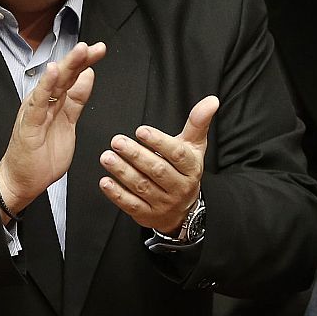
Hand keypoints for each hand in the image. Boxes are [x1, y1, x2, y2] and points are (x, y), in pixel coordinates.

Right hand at [0, 42, 106, 216]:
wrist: (24, 180)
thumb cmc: (43, 153)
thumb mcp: (69, 122)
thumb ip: (77, 99)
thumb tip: (88, 74)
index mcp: (55, 102)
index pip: (72, 77)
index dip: (85, 63)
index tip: (100, 50)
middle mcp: (44, 102)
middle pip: (64, 76)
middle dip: (79, 60)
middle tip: (95, 47)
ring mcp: (35, 112)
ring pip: (52, 84)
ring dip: (65, 66)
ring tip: (79, 51)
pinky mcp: (28, 124)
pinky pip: (38, 102)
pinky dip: (45, 86)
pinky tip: (52, 73)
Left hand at [98, 95, 217, 233]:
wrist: (184, 210)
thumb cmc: (184, 170)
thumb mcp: (194, 146)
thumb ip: (198, 122)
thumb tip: (211, 100)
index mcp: (191, 168)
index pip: (176, 154)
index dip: (159, 142)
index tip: (141, 131)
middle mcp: (180, 186)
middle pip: (158, 170)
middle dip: (136, 155)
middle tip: (117, 141)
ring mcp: (164, 203)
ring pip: (143, 186)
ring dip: (123, 172)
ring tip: (107, 157)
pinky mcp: (148, 215)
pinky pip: (131, 205)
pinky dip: (117, 194)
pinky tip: (105, 181)